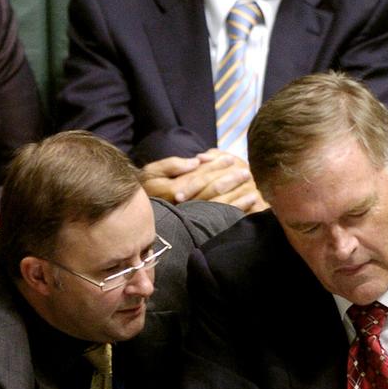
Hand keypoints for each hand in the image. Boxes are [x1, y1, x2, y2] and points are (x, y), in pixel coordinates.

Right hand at [141, 151, 267, 211]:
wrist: (135, 217)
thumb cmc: (145, 189)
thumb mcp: (153, 171)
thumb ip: (172, 165)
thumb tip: (196, 162)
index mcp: (173, 192)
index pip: (200, 177)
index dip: (216, 167)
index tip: (230, 159)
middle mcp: (183, 207)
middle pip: (212, 191)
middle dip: (231, 180)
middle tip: (247, 172)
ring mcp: (190, 220)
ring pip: (218, 207)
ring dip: (237, 198)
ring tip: (252, 189)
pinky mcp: (196, 229)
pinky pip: (219, 222)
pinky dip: (234, 214)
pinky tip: (246, 209)